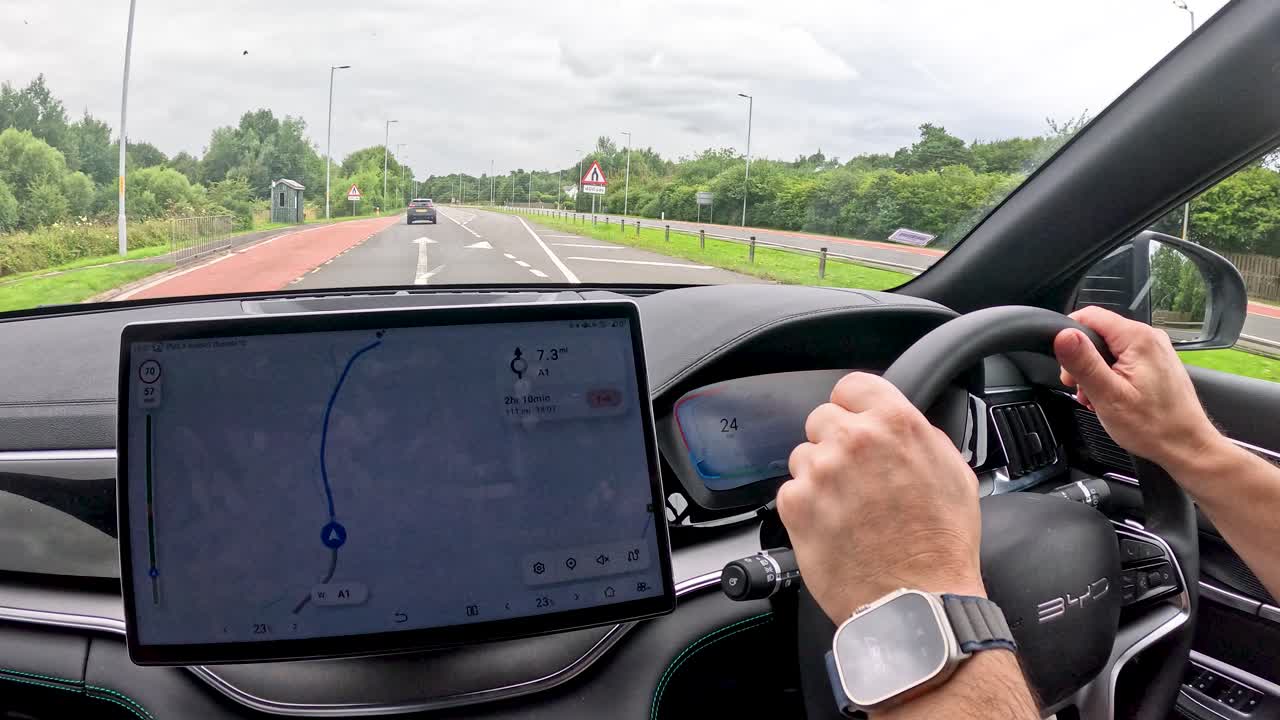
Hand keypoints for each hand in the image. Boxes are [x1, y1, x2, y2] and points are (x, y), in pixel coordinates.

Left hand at [777, 372, 984, 623]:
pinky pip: (791, 491)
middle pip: (823, 419)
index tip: (856, 422)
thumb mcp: (954, 472)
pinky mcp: (796, 504)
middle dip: (835, 443)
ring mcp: (821, 471)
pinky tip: (834, 527)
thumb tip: (898, 424)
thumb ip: (920, 436)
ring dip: (820, 476)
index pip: (851, 386)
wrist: (917, 600)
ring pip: (804, 456)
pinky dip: (806, 507)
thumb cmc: (941, 545)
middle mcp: (853, 439)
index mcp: (894, 422)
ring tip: (849, 509)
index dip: (854, 406)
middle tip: (857, 477)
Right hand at [1053, 306, 1223, 474]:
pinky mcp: (1157, 363)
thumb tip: (1062, 335)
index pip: (1089, 315)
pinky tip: (1112, 397)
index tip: (1065, 364)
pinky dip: (1111, 376)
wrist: (1187, 446)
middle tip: (1081, 389)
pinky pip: (1124, 359)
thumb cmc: (1154, 426)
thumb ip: (1083, 362)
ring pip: (1110, 349)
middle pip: (1099, 334)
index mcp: (1137, 338)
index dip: (1069, 336)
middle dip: (1082, 361)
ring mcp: (1155, 350)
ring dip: (1096, 372)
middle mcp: (1150, 338)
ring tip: (1098, 398)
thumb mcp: (1108, 395)